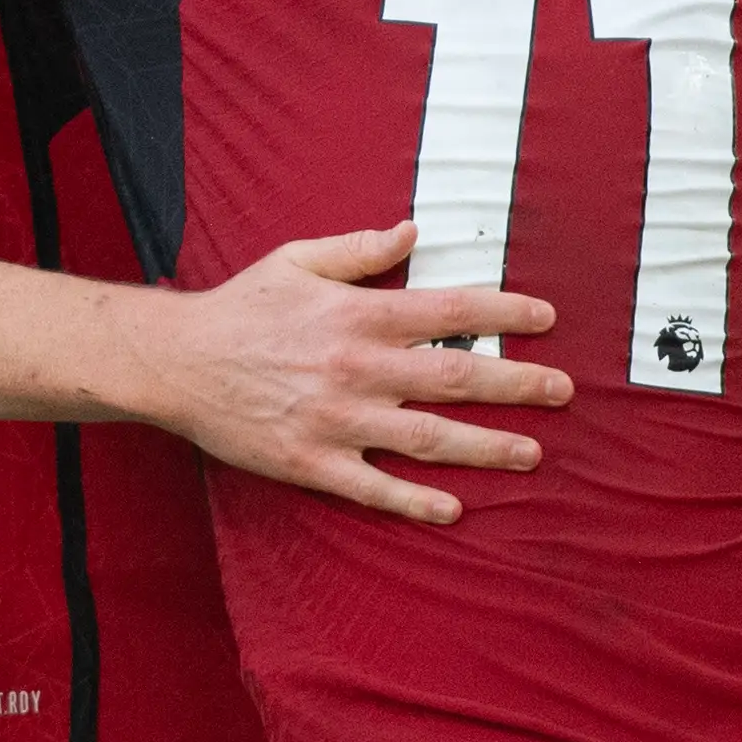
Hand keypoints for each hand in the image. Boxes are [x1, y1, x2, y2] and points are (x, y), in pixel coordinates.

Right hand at [152, 223, 568, 525]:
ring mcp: (337, 419)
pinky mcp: (312, 460)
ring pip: (427, 438)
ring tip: (532, 453)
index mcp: (357, 315)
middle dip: (518, 385)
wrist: (176, 360)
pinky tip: (453, 508)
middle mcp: (356, 367)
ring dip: (486, 446)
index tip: (547, 319)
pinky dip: (414, 500)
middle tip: (564, 392)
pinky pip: (373, 486)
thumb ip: (358, 250)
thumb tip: (412, 233)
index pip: (448, 313)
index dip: (503, 315)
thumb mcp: (296, 261)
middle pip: (455, 378)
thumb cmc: (240, 307)